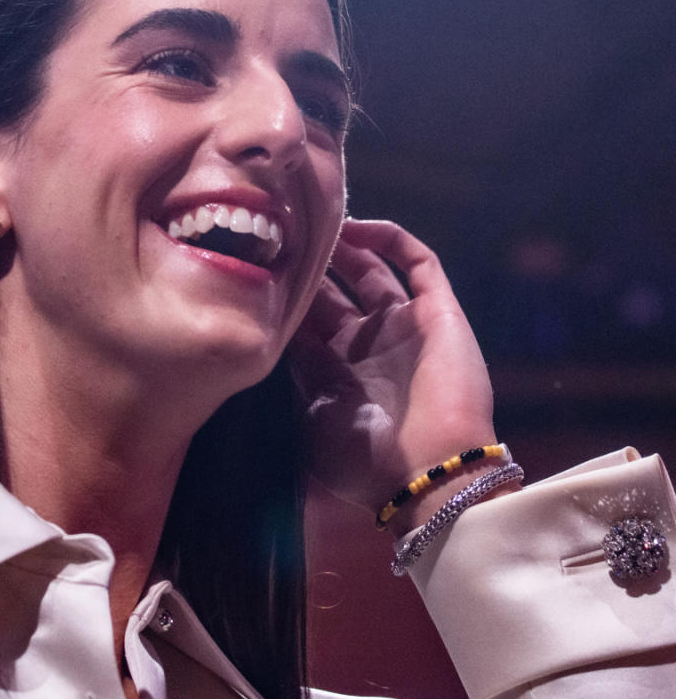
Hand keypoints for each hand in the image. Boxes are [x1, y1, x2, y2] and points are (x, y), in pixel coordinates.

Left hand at [291, 220, 494, 528]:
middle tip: (283, 239)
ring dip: (344, 248)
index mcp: (337, 371)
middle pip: (334, 292)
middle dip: (310, 268)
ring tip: (314, 225)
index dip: (286, 295)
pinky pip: (418, 262)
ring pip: (371, 271)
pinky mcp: (438, 310)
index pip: (307, 320)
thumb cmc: (366, 456)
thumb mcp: (317, 411)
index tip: (259, 268)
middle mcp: (368, 344)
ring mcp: (404, 325)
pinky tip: (355, 227)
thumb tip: (282, 324)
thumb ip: (302, 365)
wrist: (429, 473)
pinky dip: (390, 240)